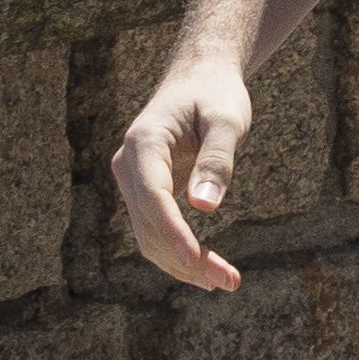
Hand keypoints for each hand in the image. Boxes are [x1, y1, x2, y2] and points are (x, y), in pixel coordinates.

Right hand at [113, 60, 253, 291]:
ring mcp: (132, 180)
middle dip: (186, 258)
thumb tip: (204, 208)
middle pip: (150, 224)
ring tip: (225, 282)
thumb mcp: (227, 118)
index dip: (174, 233)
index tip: (199, 260)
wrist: (198, 77)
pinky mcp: (144, 192)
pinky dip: (178, 252)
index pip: (153, 197)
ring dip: (182, 263)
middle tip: (230, 282)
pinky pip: (155, 230)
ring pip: (148, 235)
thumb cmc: (216, 93)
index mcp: (145, 142)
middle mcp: (129, 164)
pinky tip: (206, 269)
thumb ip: (217, 160)